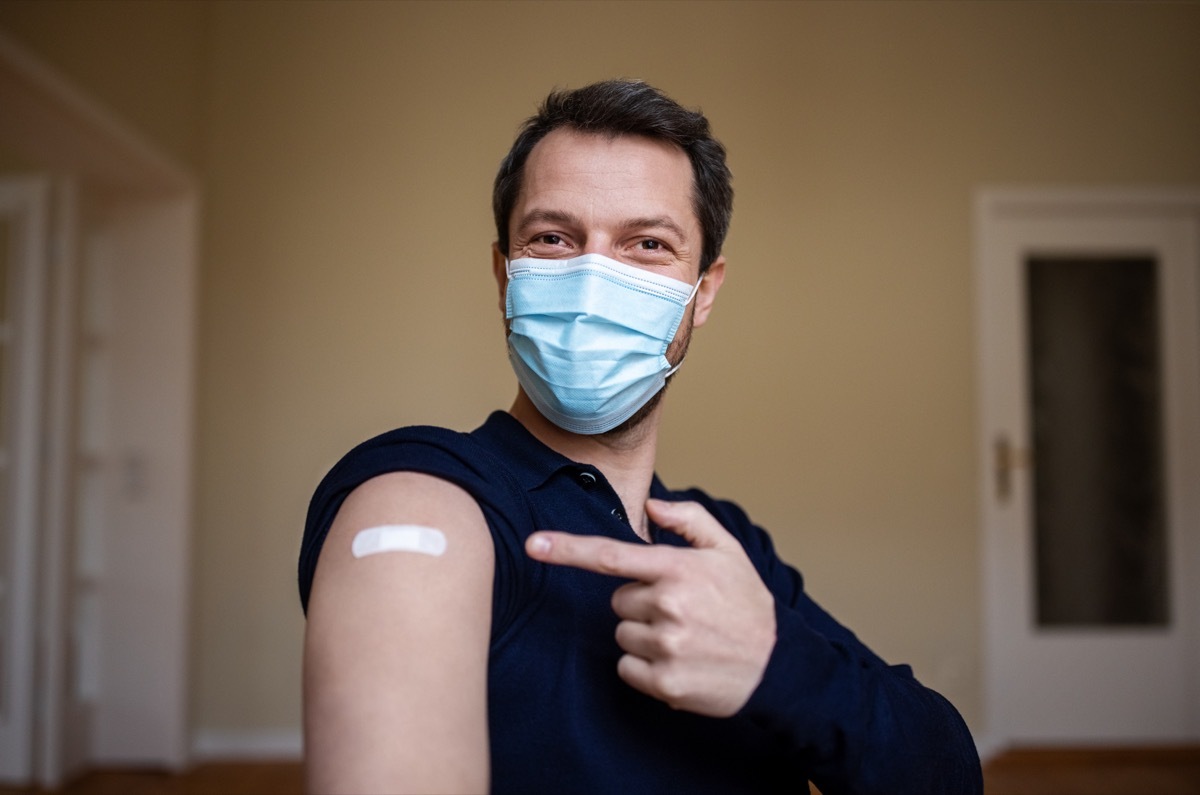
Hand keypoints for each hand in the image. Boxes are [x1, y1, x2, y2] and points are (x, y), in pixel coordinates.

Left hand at [526, 498, 775, 716]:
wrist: (777, 666)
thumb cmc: (746, 604)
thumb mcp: (728, 550)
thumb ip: (689, 520)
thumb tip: (651, 507)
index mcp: (677, 569)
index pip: (611, 556)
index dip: (567, 549)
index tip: (533, 545)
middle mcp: (668, 605)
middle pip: (617, 601)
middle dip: (640, 604)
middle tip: (679, 611)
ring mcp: (665, 646)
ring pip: (622, 634)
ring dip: (644, 636)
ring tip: (684, 637)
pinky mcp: (664, 681)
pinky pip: (626, 668)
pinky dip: (644, 667)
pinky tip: (678, 661)